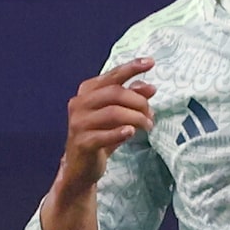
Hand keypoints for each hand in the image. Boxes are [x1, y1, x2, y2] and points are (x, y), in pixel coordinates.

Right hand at [57, 58, 155, 197]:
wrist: (81, 167)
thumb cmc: (101, 135)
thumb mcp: (118, 114)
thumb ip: (132, 98)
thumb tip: (151, 87)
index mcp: (87, 91)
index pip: (112, 75)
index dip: (131, 68)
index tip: (151, 62)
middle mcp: (79, 103)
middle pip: (115, 93)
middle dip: (138, 101)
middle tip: (151, 114)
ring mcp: (78, 123)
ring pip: (113, 113)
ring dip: (136, 118)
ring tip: (147, 126)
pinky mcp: (82, 142)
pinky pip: (104, 135)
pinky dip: (120, 132)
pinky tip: (131, 132)